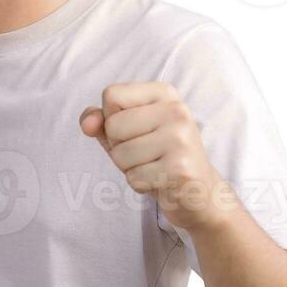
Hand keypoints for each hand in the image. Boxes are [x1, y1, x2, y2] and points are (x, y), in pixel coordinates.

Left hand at [78, 81, 236, 232]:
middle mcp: (176, 110)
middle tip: (147, 153)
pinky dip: (140, 184)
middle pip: (113, 126)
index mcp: (164, 93)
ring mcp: (180, 139)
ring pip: (120, 154)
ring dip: (130, 168)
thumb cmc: (158, 157)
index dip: (112, 118)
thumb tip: (86, 123)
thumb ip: (101, 120)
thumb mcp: (127, 132)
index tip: (137, 129)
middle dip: (120, 147)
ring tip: (154, 167)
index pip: (111, 95)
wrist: (200, 193)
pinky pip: (133, 177)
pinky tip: (161, 181)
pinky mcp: (179, 169)